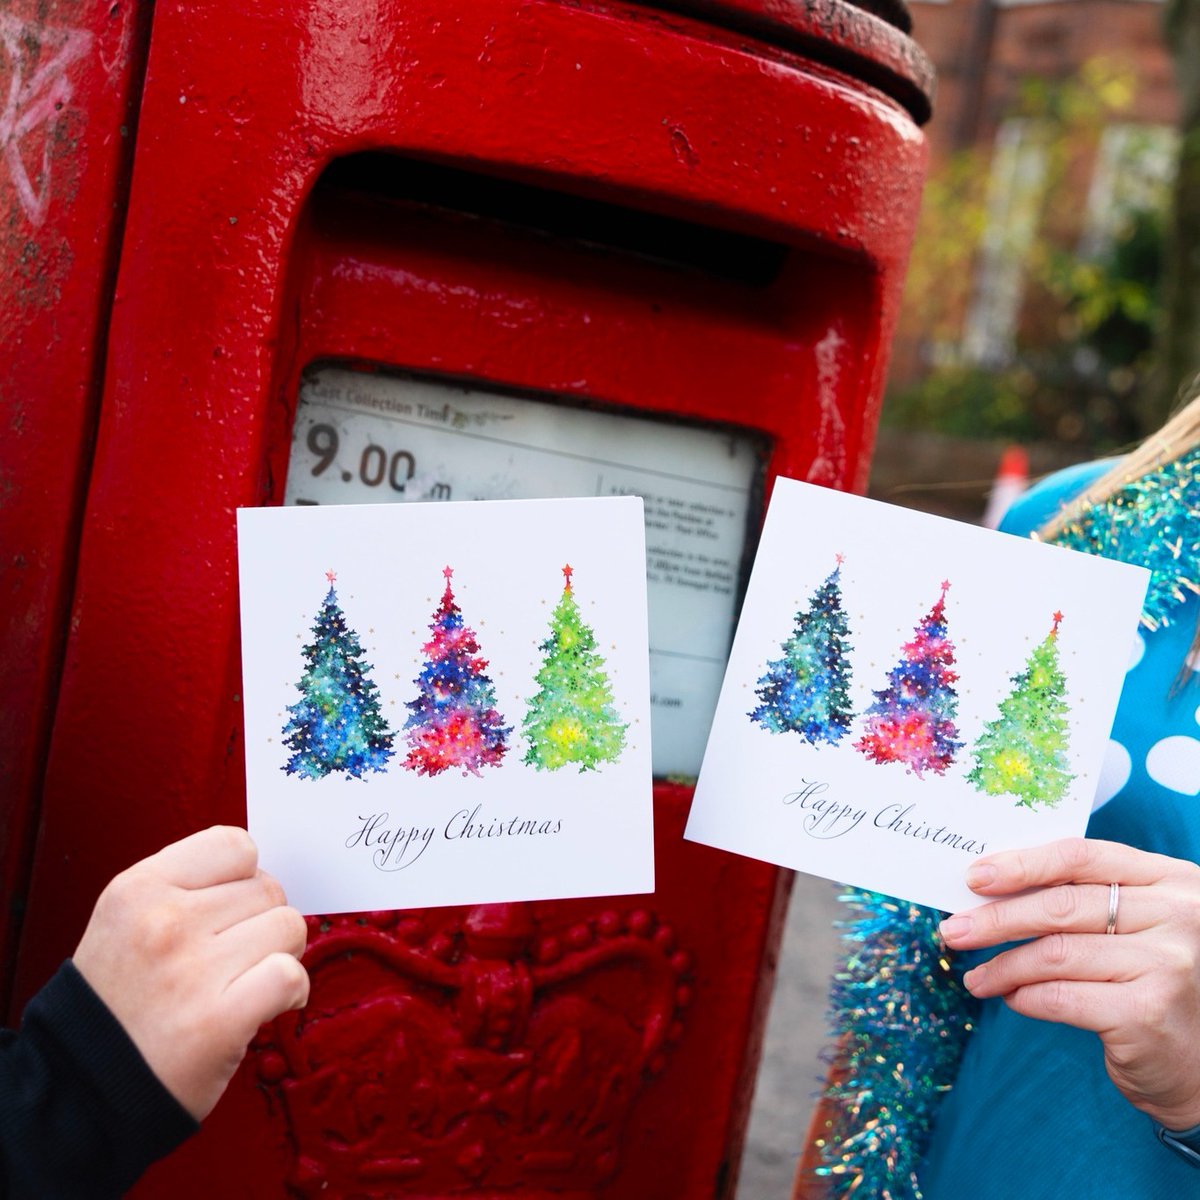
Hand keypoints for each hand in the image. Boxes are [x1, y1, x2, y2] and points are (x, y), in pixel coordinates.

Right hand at [73, 826, 308, 1120]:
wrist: (83, 1091)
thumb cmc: (120, 1002)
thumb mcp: (127, 922)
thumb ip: (188, 887)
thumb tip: (261, 874)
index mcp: (138, 889)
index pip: (234, 845)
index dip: (244, 877)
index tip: (229, 910)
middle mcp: (164, 921)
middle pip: (267, 889)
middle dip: (261, 921)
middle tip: (236, 957)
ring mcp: (192, 969)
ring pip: (288, 926)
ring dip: (280, 954)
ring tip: (247, 980)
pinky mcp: (219, 1019)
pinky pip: (291, 975)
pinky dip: (293, 991)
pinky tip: (272, 1004)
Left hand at [940, 837, 1199, 1130]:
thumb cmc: (1154, 983)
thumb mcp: (1136, 926)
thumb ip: (1085, 899)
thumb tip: (990, 886)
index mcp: (1172, 879)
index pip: (1082, 856)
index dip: (1022, 864)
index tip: (974, 877)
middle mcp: (1178, 916)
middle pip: (1061, 905)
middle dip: (996, 918)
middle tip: (954, 930)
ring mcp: (1168, 964)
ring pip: (1054, 952)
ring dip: (1002, 966)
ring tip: (976, 978)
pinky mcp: (1148, 1013)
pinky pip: (1061, 997)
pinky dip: (1026, 997)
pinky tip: (1013, 999)